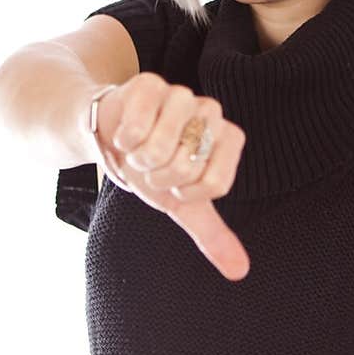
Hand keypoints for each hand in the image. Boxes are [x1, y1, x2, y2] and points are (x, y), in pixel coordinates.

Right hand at [91, 74, 250, 280]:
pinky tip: (124, 134)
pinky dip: (125, 139)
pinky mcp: (150, 83)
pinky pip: (138, 124)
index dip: (187, 192)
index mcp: (229, 139)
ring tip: (138, 151)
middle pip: (188, 165)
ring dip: (141, 159)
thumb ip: (212, 234)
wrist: (112, 139)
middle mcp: (211, 113)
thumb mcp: (183, 205)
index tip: (175, 184)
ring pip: (162, 145)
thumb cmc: (153, 169)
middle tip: (152, 166)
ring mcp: (181, 94)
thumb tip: (240, 271)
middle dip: (159, 177)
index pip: (216, 182)